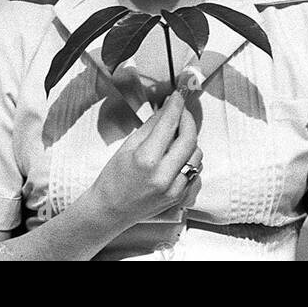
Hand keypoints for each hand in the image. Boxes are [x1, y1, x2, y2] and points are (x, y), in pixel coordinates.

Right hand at [86, 92, 201, 231]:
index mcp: (146, 160)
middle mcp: (163, 176)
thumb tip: (167, 107)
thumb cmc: (114, 178)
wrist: (111, 210)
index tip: (178, 96)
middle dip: (188, 120)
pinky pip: (195, 172)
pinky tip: (177, 158)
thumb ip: (151, 126)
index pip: (169, 125)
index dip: (176, 106)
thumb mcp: (128, 146)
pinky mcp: (179, 198)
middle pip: (190, 139)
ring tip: (175, 138)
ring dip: (189, 141)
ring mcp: (174, 189)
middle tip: (181, 112)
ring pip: (196, 155)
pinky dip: (190, 161)